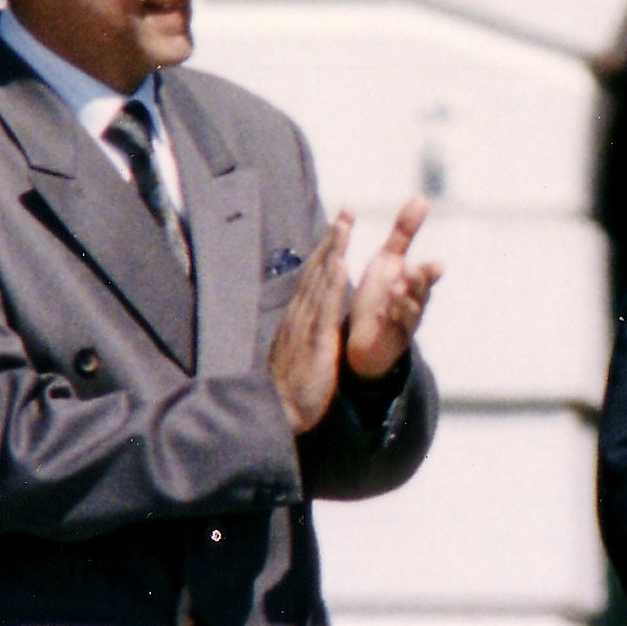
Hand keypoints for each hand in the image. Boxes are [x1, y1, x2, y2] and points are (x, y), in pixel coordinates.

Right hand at [267, 214, 352, 434]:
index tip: (339, 229)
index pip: (314, 279)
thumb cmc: (290, 389)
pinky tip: (342, 264)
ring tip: (346, 225)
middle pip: (317, 270)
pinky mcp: (315, 342)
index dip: (327, 252)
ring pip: (321, 281)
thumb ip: (303, 334)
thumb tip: (309, 323)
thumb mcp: (297, 355)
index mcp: (298, 319)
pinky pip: (325, 308)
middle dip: (333, 239)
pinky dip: (333, 284)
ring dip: (334, 251)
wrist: (279, 414)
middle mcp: (299, 316)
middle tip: (347, 211)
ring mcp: (305, 326)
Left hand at [342, 196, 440, 381]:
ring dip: (404, 301)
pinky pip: (394, 331)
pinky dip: (390, 320)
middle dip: (420, 284)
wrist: (367, 337)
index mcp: (413, 283)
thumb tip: (423, 198)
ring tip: (398, 289)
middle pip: (422, 293)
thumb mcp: (389, 260)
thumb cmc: (380, 295)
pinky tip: (386, 312)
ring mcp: (405, 323)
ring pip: (410, 313)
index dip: (429, 271)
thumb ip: (405, 232)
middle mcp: (414, 303)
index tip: (437, 265)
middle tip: (414, 272)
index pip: (425, 275)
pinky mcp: (391, 340)